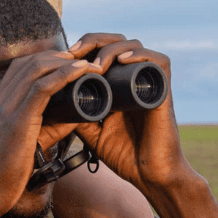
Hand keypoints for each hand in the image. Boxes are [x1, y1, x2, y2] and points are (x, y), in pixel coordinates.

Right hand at [0, 48, 101, 217]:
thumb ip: (48, 127)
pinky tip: (81, 71)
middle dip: (60, 56)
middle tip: (85, 59)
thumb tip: (76, 118)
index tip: (70, 63)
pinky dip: (64, 75)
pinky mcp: (17, 121)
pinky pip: (42, 88)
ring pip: (37, 69)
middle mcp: (0, 100)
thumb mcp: (25, 144)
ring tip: (89, 63)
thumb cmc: (3, 174)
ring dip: (66, 62)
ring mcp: (6, 108)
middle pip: (31, 62)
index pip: (21, 67)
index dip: (47, 59)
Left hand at [68, 34, 191, 195]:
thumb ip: (77, 115)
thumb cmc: (125, 156)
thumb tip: (52, 101)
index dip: (84, 46)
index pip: (103, 50)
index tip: (64, 57)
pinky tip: (122, 60)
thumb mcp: (92, 131)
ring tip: (95, 65)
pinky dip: (141, 55)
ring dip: (111, 49)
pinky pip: (159, 62)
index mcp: (119, 84)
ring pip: (134, 46)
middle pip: (117, 41)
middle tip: (74, 53)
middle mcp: (135, 79)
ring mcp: (150, 83)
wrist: (150, 177)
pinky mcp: (164, 92)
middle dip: (94, 40)